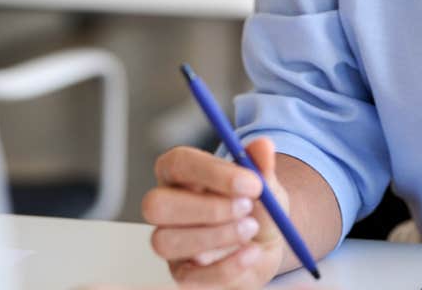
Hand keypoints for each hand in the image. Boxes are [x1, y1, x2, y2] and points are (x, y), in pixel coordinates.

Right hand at [143, 139, 288, 287]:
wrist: (265, 246)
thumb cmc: (256, 208)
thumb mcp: (264, 184)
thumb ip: (261, 166)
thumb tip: (264, 145)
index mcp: (180, 173)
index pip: (177, 163)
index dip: (211, 172)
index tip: (252, 183)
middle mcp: (165, 206)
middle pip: (156, 204)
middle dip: (206, 208)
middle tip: (247, 209)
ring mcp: (169, 243)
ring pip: (165, 241)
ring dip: (215, 237)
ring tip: (251, 230)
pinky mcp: (181, 275)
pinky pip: (190, 276)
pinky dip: (227, 266)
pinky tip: (251, 253)